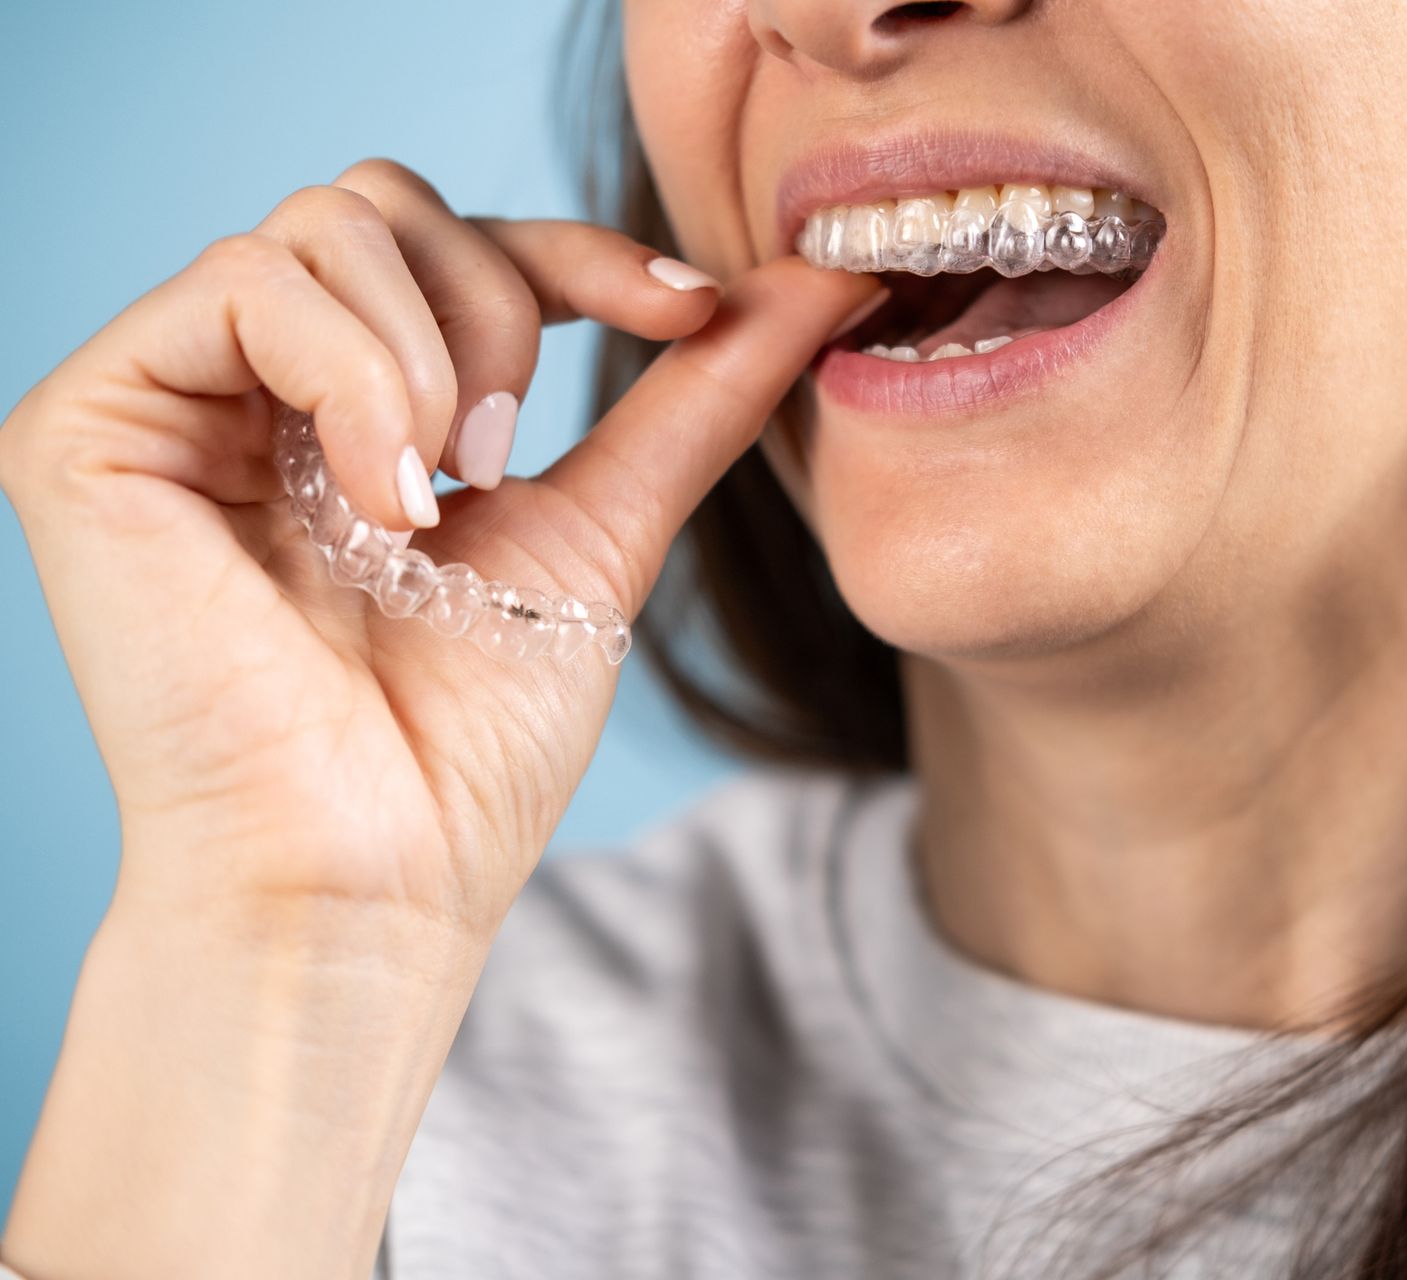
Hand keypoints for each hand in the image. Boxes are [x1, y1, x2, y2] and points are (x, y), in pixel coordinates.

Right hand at [0, 157, 877, 940]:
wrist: (381, 867)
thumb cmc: (472, 739)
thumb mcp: (604, 526)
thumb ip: (697, 395)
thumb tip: (822, 283)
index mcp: (352, 409)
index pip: (459, 243)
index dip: (581, 252)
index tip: (690, 310)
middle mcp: (250, 391)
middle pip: (384, 202)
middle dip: (498, 309)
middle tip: (502, 466)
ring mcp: (166, 403)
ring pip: (322, 227)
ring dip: (432, 362)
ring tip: (435, 504)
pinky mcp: (88, 426)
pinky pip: (241, 287)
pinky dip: (353, 381)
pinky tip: (377, 506)